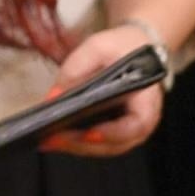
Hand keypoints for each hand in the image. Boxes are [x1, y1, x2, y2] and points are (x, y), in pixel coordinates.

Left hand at [40, 24, 162, 157]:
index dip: (114, 133)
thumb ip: (75, 69)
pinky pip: (97, 143)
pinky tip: (53, 137)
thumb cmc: (122, 47)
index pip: (136, 125)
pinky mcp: (113, 130)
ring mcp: (128, 130)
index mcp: (147, 100)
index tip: (89, 132)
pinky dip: (76, 143)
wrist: (135, 47)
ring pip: (103, 148)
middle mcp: (141, 122)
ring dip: (75, 147)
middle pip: (114, 144)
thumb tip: (53, 96)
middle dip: (81, 144)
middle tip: (52, 138)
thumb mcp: (98, 48)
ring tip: (47, 141)